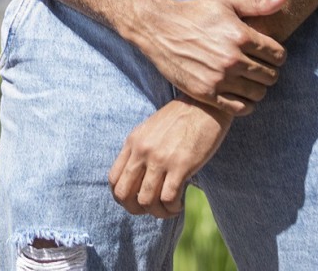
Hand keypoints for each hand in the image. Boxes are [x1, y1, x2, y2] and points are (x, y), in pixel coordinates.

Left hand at [108, 98, 232, 217]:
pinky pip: (168, 199)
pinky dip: (172, 208)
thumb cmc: (180, 119)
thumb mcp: (151, 130)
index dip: (122, 197)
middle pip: (124, 194)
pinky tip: (179, 204)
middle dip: (135, 209)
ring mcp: (160, 159)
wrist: (204, 105)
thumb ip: (140, 150)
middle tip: (152, 209)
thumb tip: (137, 180)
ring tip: (170, 208)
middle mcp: (142, 151)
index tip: (136, 200)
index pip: (113, 179)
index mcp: (133, 142)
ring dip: (158, 212)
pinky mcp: (181, 165)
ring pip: (146, 201)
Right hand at [129, 0, 286, 113]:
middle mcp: (232, 58)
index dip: (277, 55)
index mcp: (240, 35)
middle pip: (271, 76)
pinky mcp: (206, 93)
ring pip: (258, 94)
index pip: (278, 55)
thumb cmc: (196, 12)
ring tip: (249, 80)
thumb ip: (259, 2)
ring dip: (258, 88)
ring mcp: (219, 78)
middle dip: (269, 71)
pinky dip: (245, 104)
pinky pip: (239, 108)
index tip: (268, 54)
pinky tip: (240, 94)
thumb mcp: (226, 1)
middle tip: (258, 67)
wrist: (159, 28)